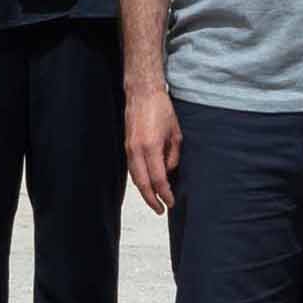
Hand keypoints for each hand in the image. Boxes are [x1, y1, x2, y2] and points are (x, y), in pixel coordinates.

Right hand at [125, 81, 182, 212]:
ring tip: (154, 200)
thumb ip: (173, 156)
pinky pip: (132, 169)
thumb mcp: (175, 134)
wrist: (141, 93)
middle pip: (143, 184)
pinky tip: (147, 184)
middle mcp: (137, 150)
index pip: (158, 179)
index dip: (164, 194)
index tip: (171, 202)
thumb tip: (169, 171)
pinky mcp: (126, 146)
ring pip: (135, 178)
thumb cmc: (161, 109)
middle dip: (152, 200)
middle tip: (161, 209)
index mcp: (151, 147)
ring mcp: (129, 148)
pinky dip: (140, 180)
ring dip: (145, 191)